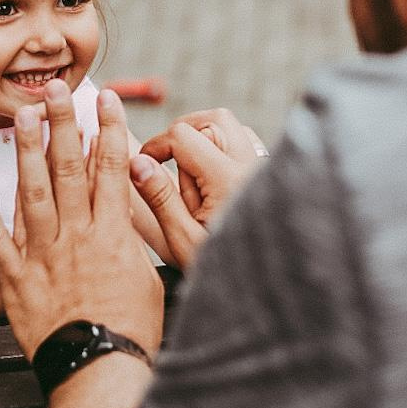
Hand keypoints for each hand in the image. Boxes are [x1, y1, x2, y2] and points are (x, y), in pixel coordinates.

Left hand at [0, 81, 164, 360]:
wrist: (98, 372)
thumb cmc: (133, 332)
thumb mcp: (150, 279)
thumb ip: (137, 241)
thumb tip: (138, 211)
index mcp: (113, 236)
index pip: (111, 171)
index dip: (109, 131)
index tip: (105, 100)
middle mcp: (76, 237)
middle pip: (69, 169)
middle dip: (62, 124)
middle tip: (52, 89)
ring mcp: (43, 256)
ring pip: (32, 193)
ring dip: (24, 151)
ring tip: (20, 115)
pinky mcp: (16, 280)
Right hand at [131, 108, 266, 269]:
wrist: (267, 287)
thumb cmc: (224, 268)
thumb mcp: (183, 238)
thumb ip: (160, 197)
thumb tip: (137, 162)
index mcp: (227, 180)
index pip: (183, 136)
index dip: (156, 145)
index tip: (144, 164)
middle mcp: (251, 165)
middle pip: (211, 120)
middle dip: (183, 136)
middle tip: (169, 164)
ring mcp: (264, 166)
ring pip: (231, 125)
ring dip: (204, 137)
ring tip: (190, 171)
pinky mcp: (268, 173)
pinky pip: (246, 140)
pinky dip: (224, 145)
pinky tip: (212, 173)